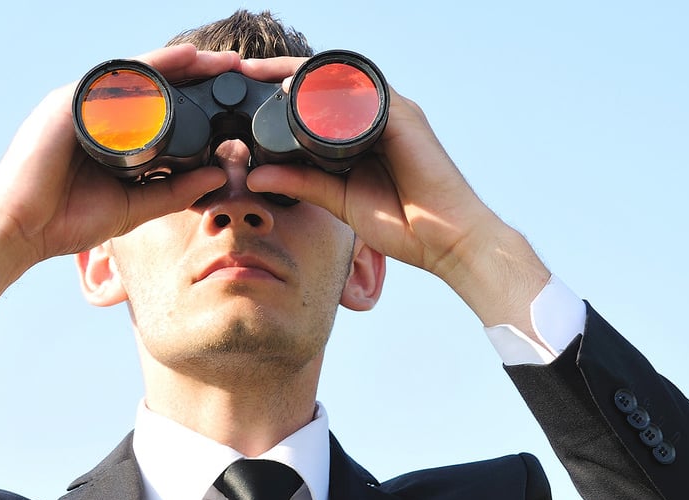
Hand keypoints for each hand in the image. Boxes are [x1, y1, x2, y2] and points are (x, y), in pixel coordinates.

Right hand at [0, 44, 240, 292]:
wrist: (20, 231)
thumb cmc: (66, 221)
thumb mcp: (136, 206)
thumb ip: (174, 191)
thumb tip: (219, 175)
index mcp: (109, 133)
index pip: (158, 107)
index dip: (195, 98)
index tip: (231, 95)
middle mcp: (95, 112)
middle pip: (153, 84)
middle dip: (195, 73)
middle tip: (235, 67)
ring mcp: (80, 103)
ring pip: (139, 75)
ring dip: (180, 64)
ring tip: (217, 60)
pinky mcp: (68, 103)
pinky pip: (117, 79)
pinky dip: (151, 67)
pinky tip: (181, 61)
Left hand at [239, 56, 549, 327]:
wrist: (445, 239)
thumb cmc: (402, 223)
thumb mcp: (335, 200)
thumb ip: (299, 184)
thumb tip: (255, 176)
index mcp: (358, 135)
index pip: (313, 104)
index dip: (279, 93)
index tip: (243, 91)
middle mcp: (373, 117)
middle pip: (322, 84)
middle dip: (282, 74)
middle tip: (244, 70)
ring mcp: (391, 112)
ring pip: (339, 79)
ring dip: (299, 73)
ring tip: (261, 72)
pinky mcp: (404, 116)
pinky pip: (363, 90)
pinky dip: (332, 86)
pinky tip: (301, 87)